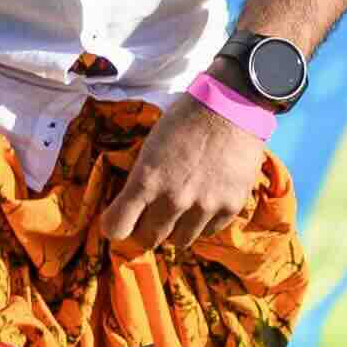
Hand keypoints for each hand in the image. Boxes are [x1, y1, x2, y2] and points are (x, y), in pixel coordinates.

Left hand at [94, 96, 269, 251]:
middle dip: (145, 230)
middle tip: (150, 217)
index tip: (118, 220)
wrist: (231, 105)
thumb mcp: (151, 146)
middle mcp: (173, 199)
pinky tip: (203, 202)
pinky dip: (202, 223)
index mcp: (146, 180)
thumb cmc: (185, 119)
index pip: (116, 227)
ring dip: (175, 229)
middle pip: (148, 239)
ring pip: (179, 241)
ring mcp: (204, 206)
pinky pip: (207, 232)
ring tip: (180, 210)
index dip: (114, 225)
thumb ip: (142, 180)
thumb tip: (134, 206)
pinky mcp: (230, 207)